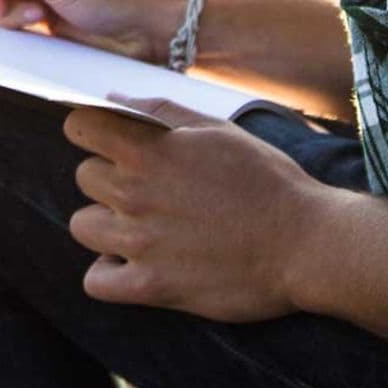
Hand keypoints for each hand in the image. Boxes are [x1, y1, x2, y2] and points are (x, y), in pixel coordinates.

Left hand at [62, 95, 328, 321]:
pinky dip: (108, 274)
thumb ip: (160, 112)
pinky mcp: (152, 287)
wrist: (306, 243)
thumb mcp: (218, 130)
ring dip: (106, 225)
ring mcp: (141, 243)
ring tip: (141, 228)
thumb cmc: (268, 181)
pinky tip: (134, 265)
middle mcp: (137, 194)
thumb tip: (114, 100)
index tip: (110, 141)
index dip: (92, 131)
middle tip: (148, 190)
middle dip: (109, 178)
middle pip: (84, 177)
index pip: (80, 127)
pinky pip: (95, 281)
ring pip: (82, 226)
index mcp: (150, 150)